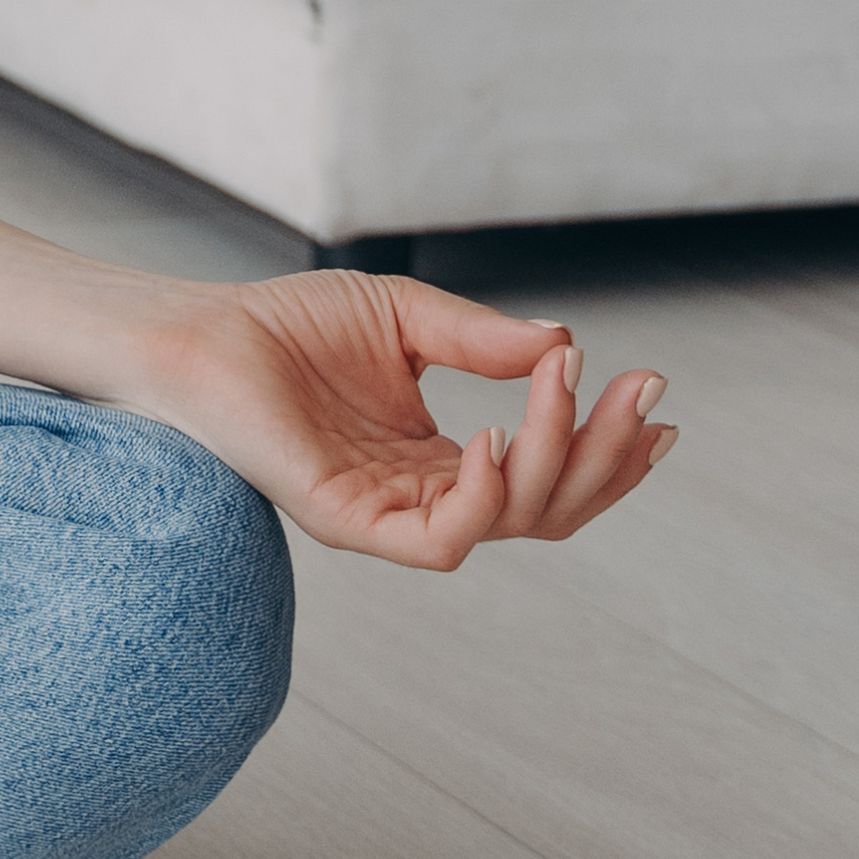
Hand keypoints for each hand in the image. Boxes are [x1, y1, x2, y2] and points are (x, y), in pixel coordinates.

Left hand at [126, 270, 672, 569]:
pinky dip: (482, 495)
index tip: (656, 394)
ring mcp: (390, 516)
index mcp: (440, 459)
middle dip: (608, 455)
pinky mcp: (349, 522)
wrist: (202, 332)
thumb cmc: (288, 326)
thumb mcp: (407, 317)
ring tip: (566, 387)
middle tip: (643, 393)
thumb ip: (482, 340)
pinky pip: (439, 540)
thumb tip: (562, 345)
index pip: (546, 477)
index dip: (609, 447)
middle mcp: (424, 496)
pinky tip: (493, 435)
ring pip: (508, 522)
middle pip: (548, 509)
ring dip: (555, 458)